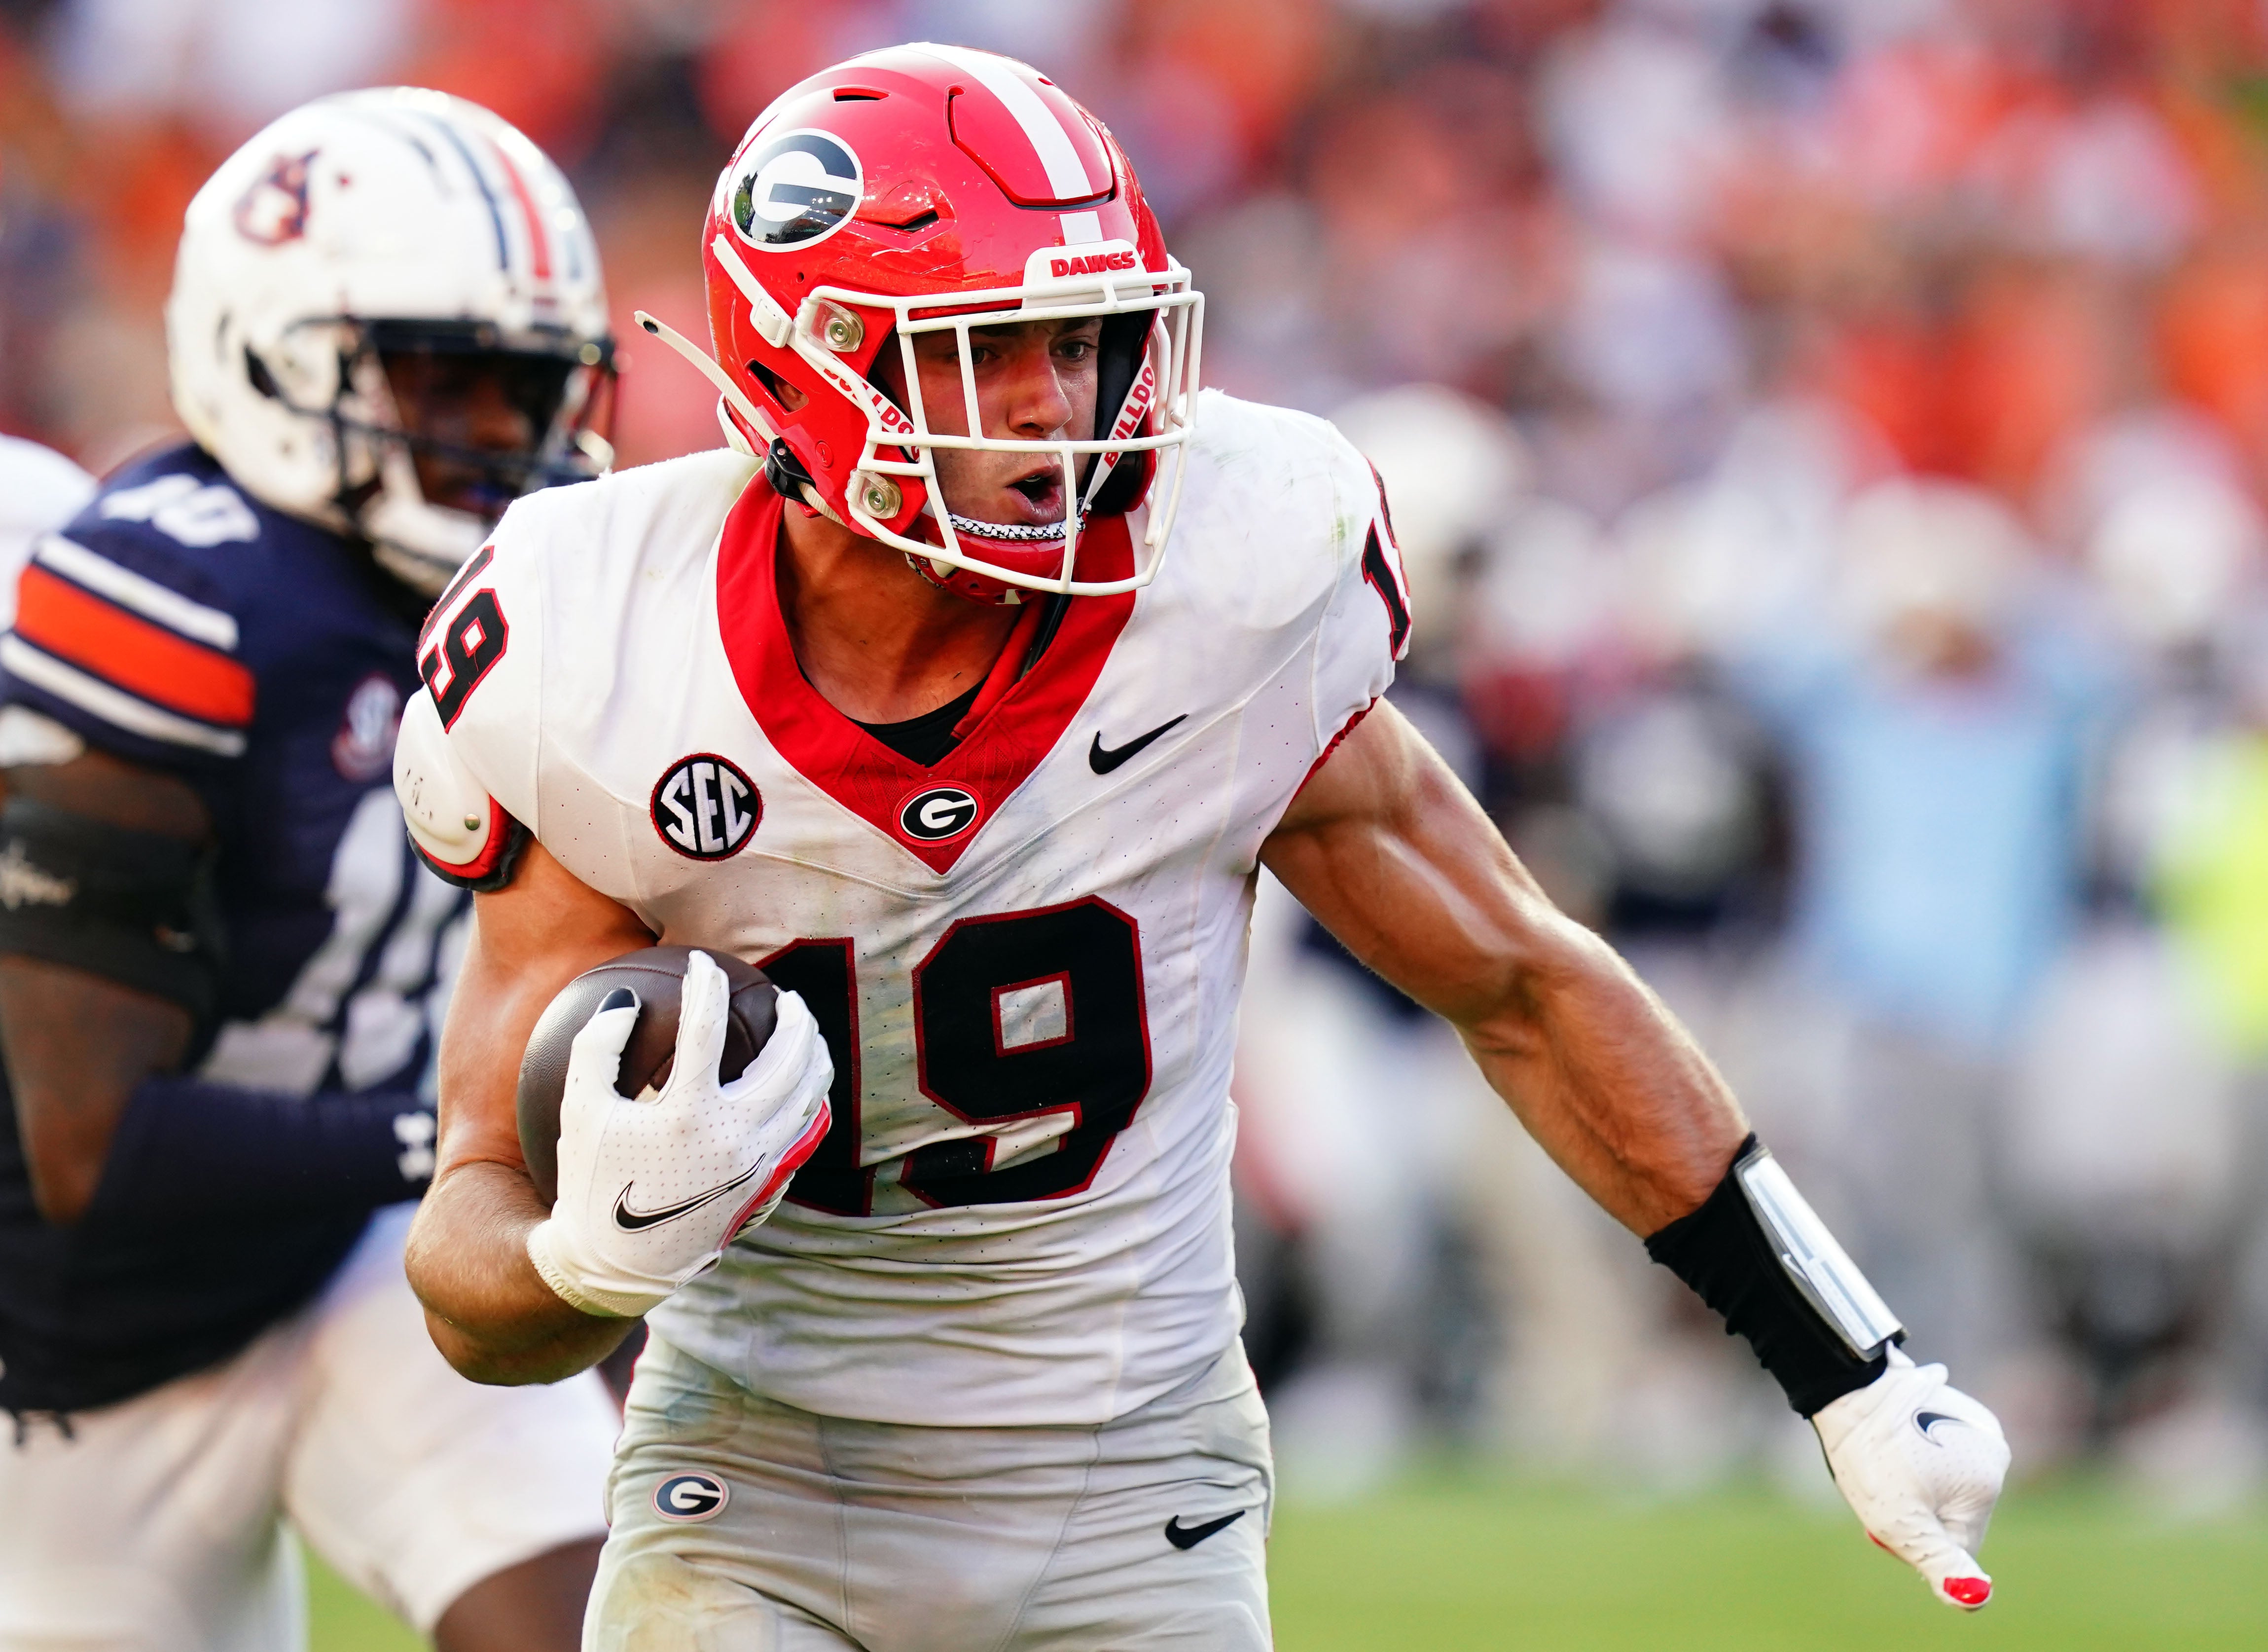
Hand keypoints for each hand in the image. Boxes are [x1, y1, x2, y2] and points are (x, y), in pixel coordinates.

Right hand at [527, 950, 831, 1317]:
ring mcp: (760, 1163)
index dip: (704, 983)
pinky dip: (812, 1100)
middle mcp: (735, 1136)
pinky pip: (807, 1131)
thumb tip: (627, 999)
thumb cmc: (592, 1183)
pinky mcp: (769, 1184)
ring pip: (810, 1093)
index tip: (700, 963)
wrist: (617, 1263)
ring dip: (812, 1054)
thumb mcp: (580, 1112)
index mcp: (688, 1113)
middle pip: (788, 1056)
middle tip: (785, 996)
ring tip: (803, 1032)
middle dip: (793, 1016)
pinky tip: (802, 1085)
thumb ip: (597, 1047)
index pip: (707, 1026)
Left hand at [1812, 1348, 2010, 1608]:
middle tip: (1881, 1486)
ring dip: (1914, 1485)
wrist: (1846, 1386)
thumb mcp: (1900, 1523)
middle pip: (1954, 1512)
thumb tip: (1980, 1600)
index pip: (1959, 1546)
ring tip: (1883, 1460)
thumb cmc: (1870, 1456)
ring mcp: (1977, 1424)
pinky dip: (1915, 1454)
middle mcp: (1995, 1450)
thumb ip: (1942, 1564)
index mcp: (1990, 1481)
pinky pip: (1939, 1451)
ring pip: (1945, 1483)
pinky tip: (1892, 1439)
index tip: (1889, 1514)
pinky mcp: (1955, 1405)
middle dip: (1917, 1511)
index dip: (1917, 1540)